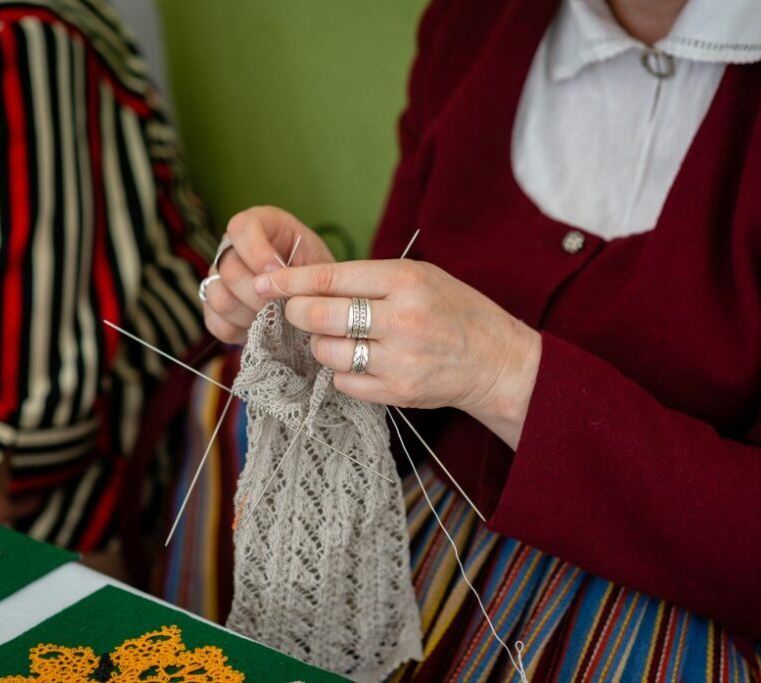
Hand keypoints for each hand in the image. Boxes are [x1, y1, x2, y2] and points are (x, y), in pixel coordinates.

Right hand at [203, 207, 334, 343]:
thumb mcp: (321, 265)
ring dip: (250, 314)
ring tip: (275, 318)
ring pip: (219, 297)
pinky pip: (215, 323)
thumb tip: (275, 284)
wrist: (318, 302)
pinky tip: (261, 328)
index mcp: (259, 225)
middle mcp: (233, 247)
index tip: (279, 272)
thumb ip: (301, 270)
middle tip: (283, 306)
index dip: (256, 252)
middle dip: (259, 294)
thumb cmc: (320, 277)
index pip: (240, 228)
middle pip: (228, 269)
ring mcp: (219, 277)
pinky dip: (239, 331)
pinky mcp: (214, 307)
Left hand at [253, 259, 541, 448]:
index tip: (264, 282)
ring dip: (321, 344)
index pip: (330, 278)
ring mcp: (398, 360)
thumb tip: (308, 283)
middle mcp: (400, 320)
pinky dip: (342, 371)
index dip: (289, 280)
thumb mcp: (421, 277)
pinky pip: (343, 381)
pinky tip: (361, 361)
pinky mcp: (396, 392)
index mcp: (405, 281)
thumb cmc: (455, 311)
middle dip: (297, 313)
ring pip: (326, 352)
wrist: (496, 361)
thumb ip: (369, 278)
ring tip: (340, 337)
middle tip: (298, 312)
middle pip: (318, 316)